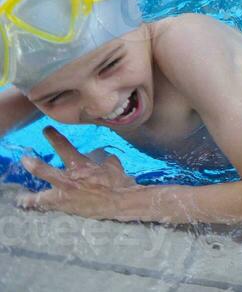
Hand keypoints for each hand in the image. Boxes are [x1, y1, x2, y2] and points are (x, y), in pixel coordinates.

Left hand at [17, 127, 139, 218]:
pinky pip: (50, 209)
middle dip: (33, 164)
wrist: (120, 202)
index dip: (53, 137)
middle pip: (44, 171)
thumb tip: (99, 156)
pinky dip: (43, 209)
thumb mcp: (112, 164)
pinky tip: (36, 209)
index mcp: (80, 165)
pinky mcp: (67, 208)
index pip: (64, 147)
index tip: (46, 130)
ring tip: (21, 197)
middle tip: (25, 159)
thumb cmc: (118, 182)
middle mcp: (68, 180)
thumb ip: (102, 159)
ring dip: (30, 197)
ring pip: (41, 197)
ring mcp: (65, 196)